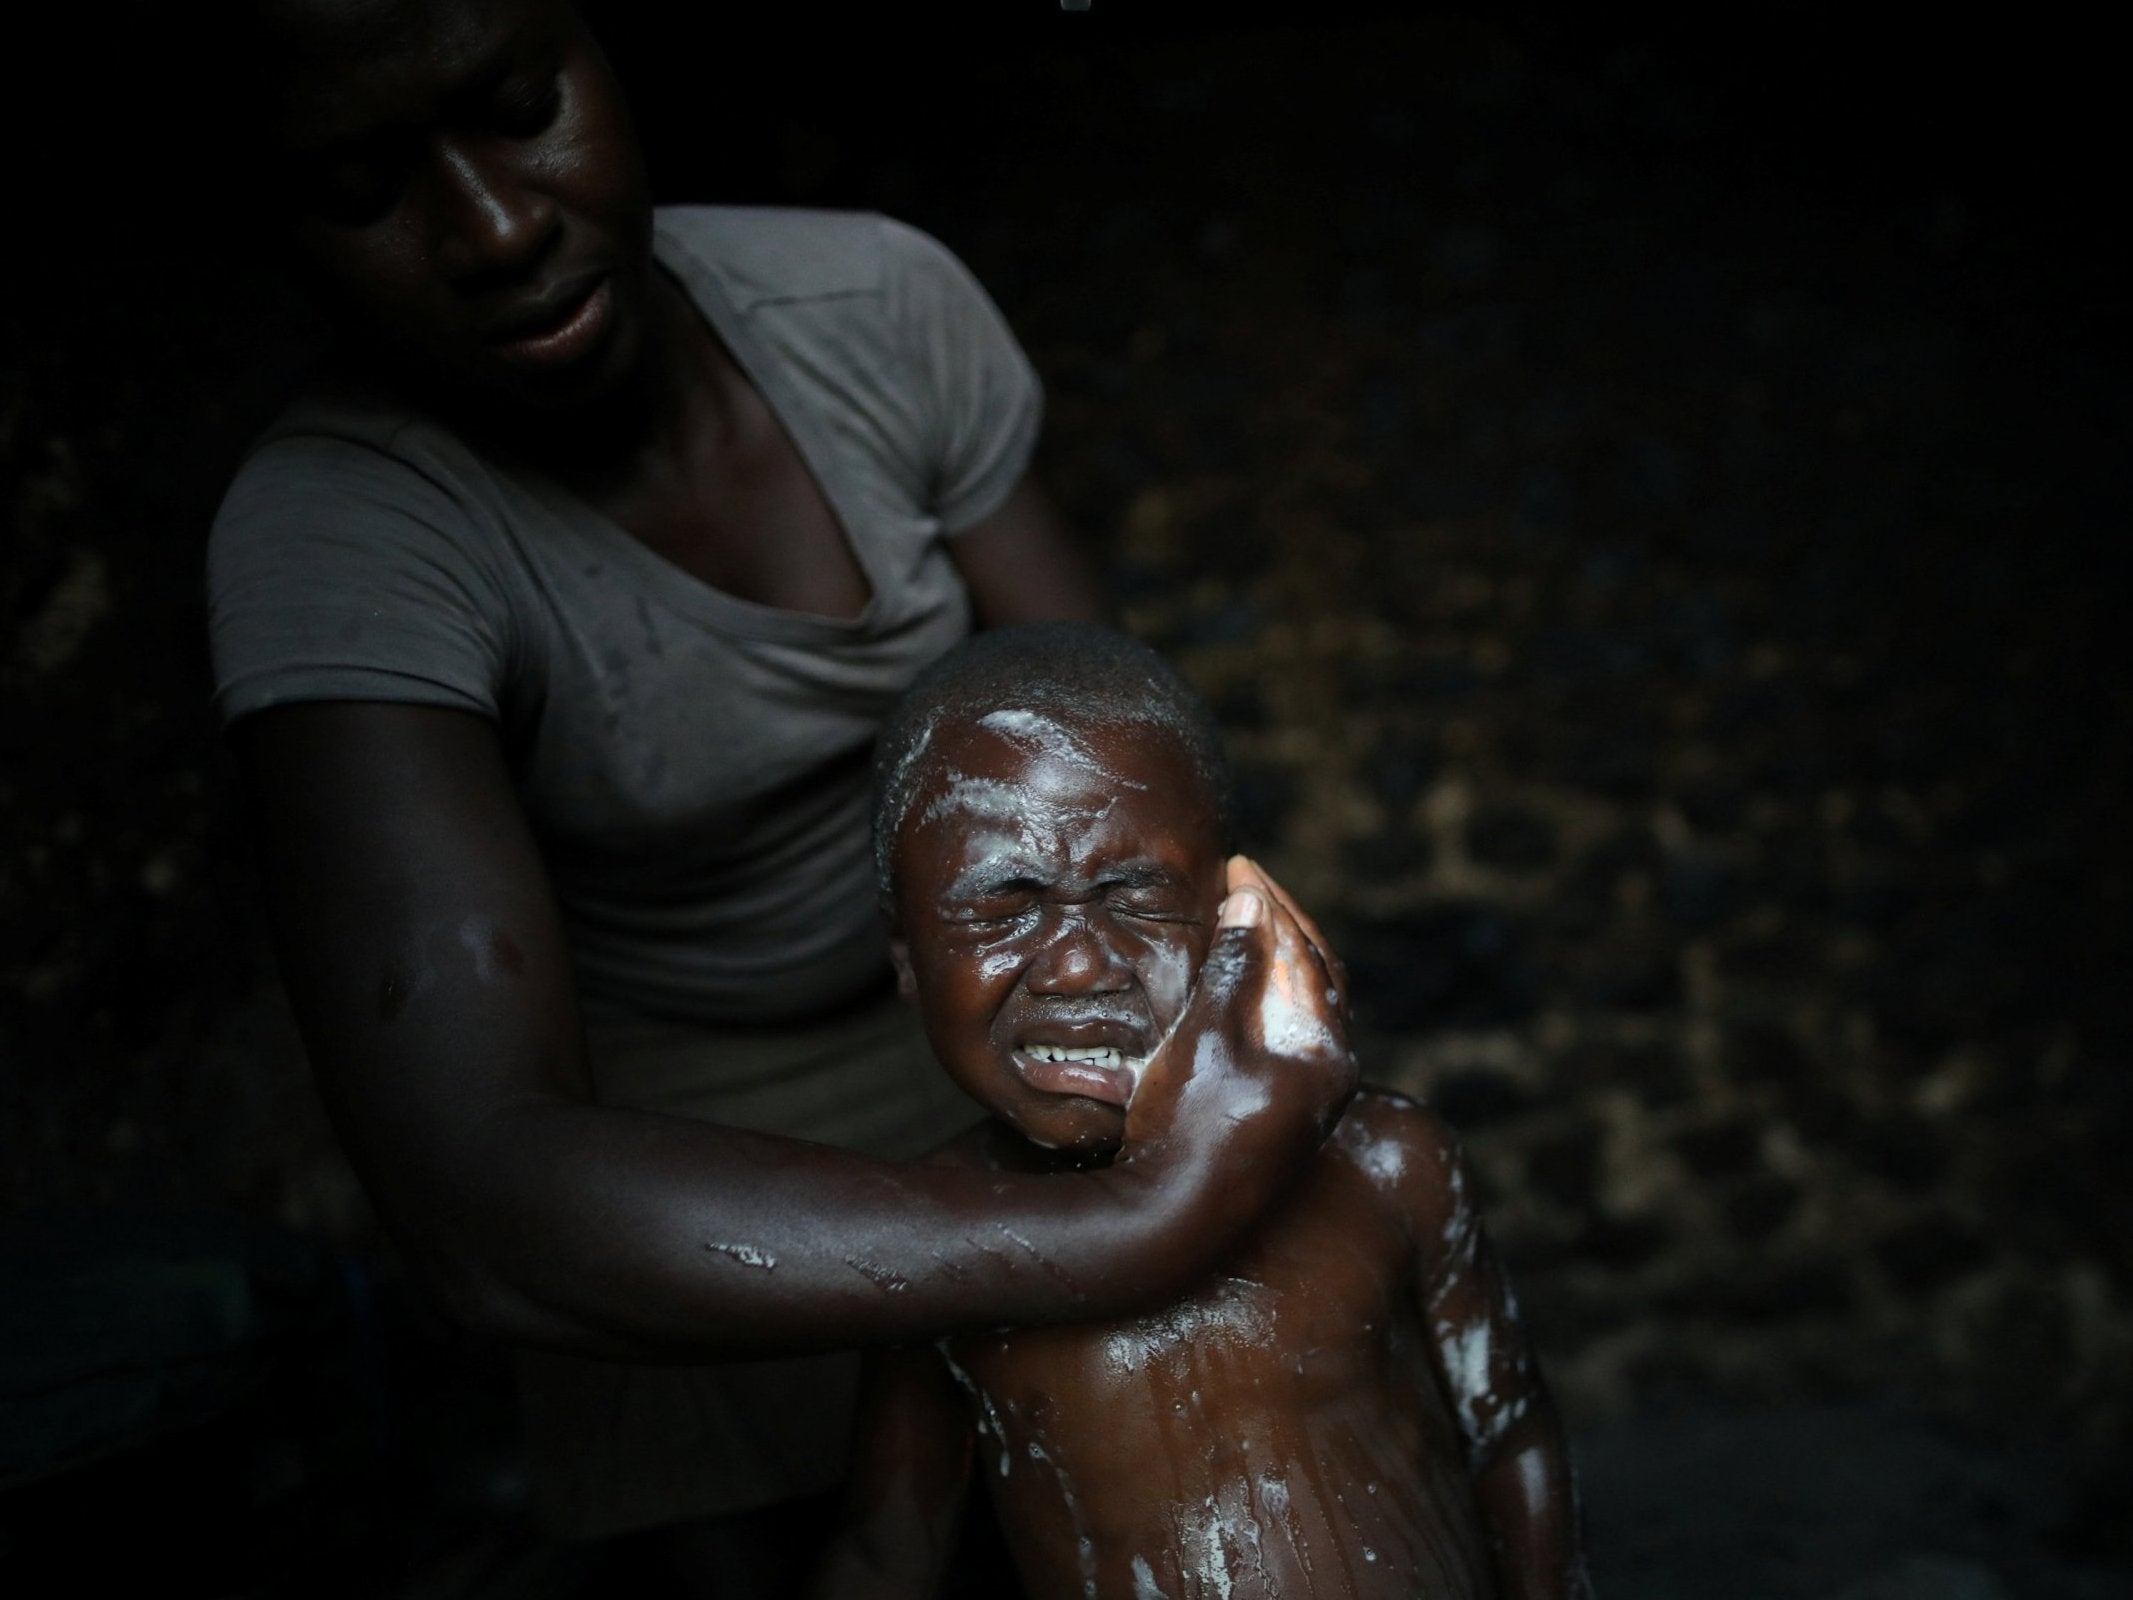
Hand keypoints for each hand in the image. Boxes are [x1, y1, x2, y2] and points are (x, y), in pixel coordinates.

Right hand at [1120, 855, 1357, 1188]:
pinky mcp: (1283, 1112)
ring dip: (1275, 956)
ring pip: (1304, 1004)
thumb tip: (1251, 899)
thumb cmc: (1189, 1127)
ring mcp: (1310, 1096)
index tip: (1236, 865)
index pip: (1307, 951)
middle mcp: (1330, 1073)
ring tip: (1241, 919)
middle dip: (1281, 921)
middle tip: (1244, 882)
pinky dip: (1265, 994)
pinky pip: (1286, 1033)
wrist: (1171, 1222)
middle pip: (1316, 974)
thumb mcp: (1206, 1035)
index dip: (1270, 901)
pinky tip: (1235, 982)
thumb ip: (1233, 965)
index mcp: (1326, 1051)